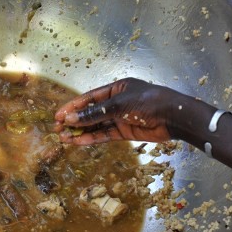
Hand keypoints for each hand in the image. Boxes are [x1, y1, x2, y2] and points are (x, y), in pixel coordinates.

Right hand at [54, 78, 190, 144]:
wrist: (173, 117)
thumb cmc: (149, 102)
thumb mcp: (119, 105)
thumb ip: (95, 113)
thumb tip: (72, 119)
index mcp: (116, 89)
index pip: (89, 98)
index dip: (73, 107)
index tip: (58, 116)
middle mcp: (117, 103)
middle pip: (90, 112)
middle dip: (74, 121)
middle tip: (57, 128)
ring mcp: (120, 118)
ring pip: (95, 126)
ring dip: (80, 132)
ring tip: (63, 138)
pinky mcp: (124, 132)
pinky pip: (104, 135)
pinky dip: (91, 138)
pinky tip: (77, 142)